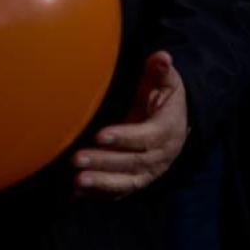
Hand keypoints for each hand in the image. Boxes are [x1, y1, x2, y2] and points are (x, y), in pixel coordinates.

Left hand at [74, 51, 187, 197]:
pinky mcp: (137, 179)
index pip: (147, 137)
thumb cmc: (163, 97)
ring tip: (77, 180)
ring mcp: (149, 171)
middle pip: (133, 162)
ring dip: (101, 182)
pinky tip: (78, 191)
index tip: (100, 135)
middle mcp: (161, 156)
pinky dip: (100, 193)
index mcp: (168, 130)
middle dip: (104, 162)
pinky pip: (120, 190)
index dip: (125, 137)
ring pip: (126, 182)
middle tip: (76, 158)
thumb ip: (160, 70)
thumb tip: (163, 57)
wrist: (173, 124)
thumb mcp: (165, 82)